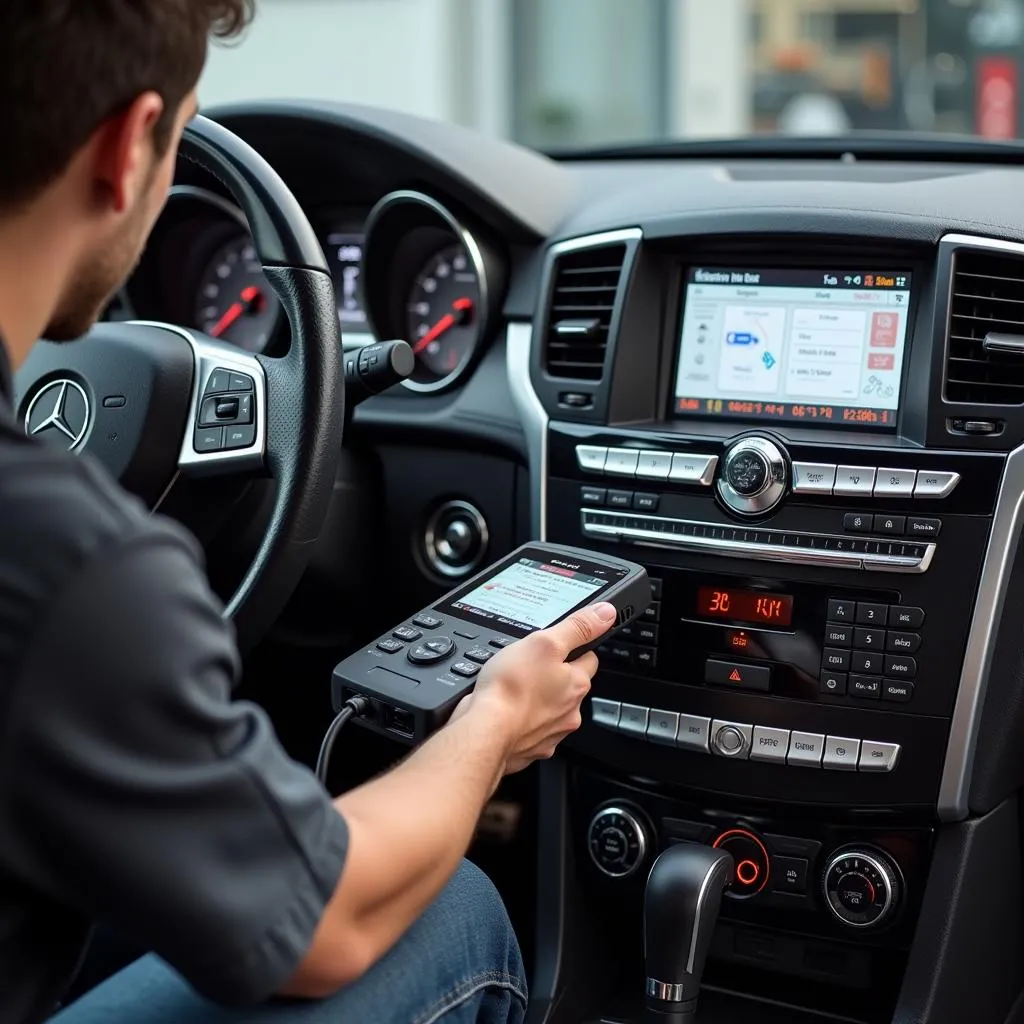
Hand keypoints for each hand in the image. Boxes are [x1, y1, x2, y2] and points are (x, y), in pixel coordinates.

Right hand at [455, 602, 616, 773]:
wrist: (486, 731)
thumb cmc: (510, 689)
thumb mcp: (545, 642)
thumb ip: (577, 627)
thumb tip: (605, 613)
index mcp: (576, 684)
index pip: (588, 659)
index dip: (574, 648)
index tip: (560, 646)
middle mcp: (569, 712)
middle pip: (569, 686)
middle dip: (555, 677)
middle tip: (532, 666)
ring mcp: (550, 733)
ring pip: (550, 709)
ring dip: (539, 700)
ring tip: (517, 688)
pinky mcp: (530, 747)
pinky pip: (531, 730)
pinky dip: (522, 721)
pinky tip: (507, 711)